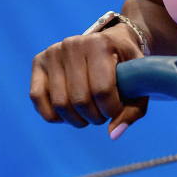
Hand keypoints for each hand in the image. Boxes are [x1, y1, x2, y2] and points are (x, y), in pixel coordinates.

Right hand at [30, 23, 148, 136]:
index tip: (116, 110)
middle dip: (94, 117)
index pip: (102, 90)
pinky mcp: (39, 61)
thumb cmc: (126, 65)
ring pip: (59, 103)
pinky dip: (52, 115)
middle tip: (102, 115)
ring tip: (87, 115)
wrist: (112, 41)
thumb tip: (113, 134)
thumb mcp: (139, 82)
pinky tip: (67, 115)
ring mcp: (54, 51)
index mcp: (100, 43)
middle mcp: (73, 44)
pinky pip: (37, 97)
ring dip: (76, 120)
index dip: (111, 110)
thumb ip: (133, 110)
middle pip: (80, 100)